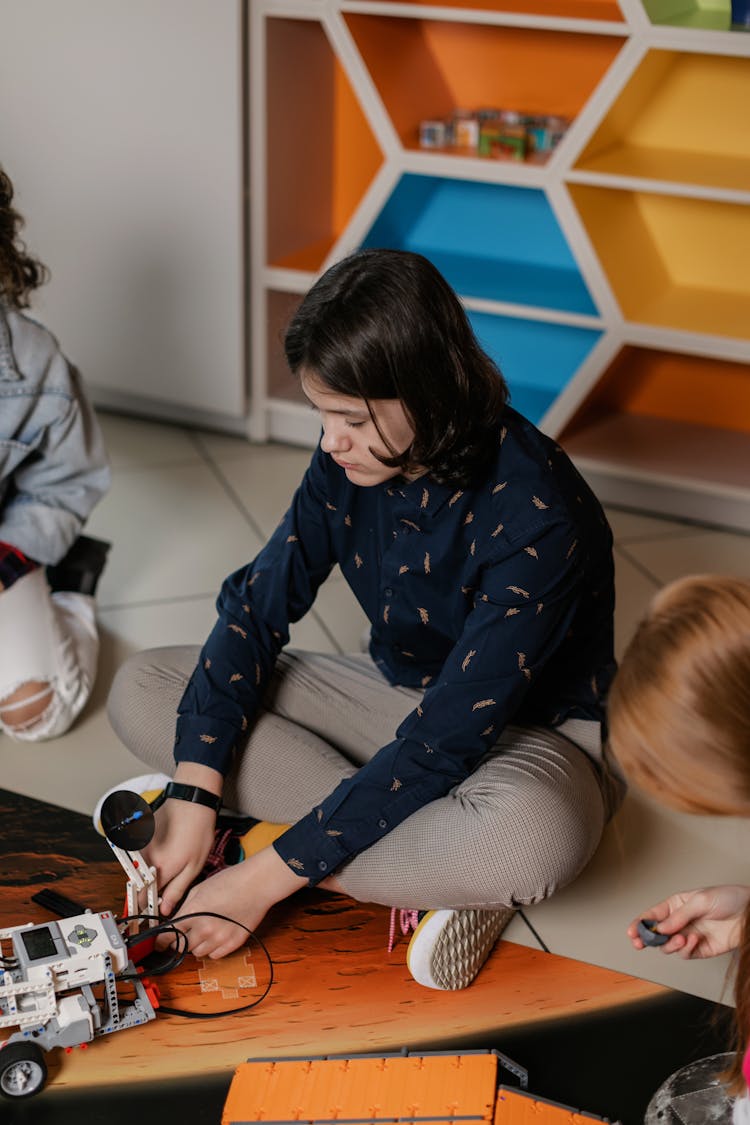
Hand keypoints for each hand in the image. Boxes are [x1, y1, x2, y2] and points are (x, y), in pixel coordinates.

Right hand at [141, 763, 223, 916]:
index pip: (144, 898)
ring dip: (150, 872)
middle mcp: (145, 859)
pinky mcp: (140, 836)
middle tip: (168, 885)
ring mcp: (140, 846)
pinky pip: (141, 855)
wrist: (192, 802)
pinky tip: (167, 848)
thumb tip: (165, 909)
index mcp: (159, 869)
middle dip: (150, 890)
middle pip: (140, 885)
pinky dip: (150, 857)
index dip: (148, 907)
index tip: (155, 912)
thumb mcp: (194, 866)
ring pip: (140, 870)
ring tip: (171, 861)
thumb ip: (177, 889)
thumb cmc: (198, 831)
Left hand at [163, 845, 307, 959]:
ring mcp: (220, 938)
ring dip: (195, 945)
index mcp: (193, 912)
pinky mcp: (233, 943)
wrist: (258, 884)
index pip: (168, 935)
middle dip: (178, 940)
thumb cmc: (231, 880)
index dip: (160, 941)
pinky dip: (211, 949)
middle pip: (181, 947)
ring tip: (203, 931)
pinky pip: (214, 955)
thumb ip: (185, 906)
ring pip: (197, 953)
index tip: (158, 943)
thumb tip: (175, 919)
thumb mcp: (200, 888)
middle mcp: (205, 928)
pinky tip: (215, 936)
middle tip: (183, 932)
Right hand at [627, 885, 749, 958]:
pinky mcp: (700, 949)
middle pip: (656, 934)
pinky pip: (685, 954)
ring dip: (671, 944)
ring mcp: (689, 936)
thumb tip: (660, 928)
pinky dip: (686, 949)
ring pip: (669, 946)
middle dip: (646, 939)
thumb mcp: (700, 901)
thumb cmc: (728, 899)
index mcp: (676, 905)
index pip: (653, 915)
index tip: (632, 931)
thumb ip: (678, 916)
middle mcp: (680, 922)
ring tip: (680, 937)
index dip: (640, 923)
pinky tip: (693, 939)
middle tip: (640, 943)